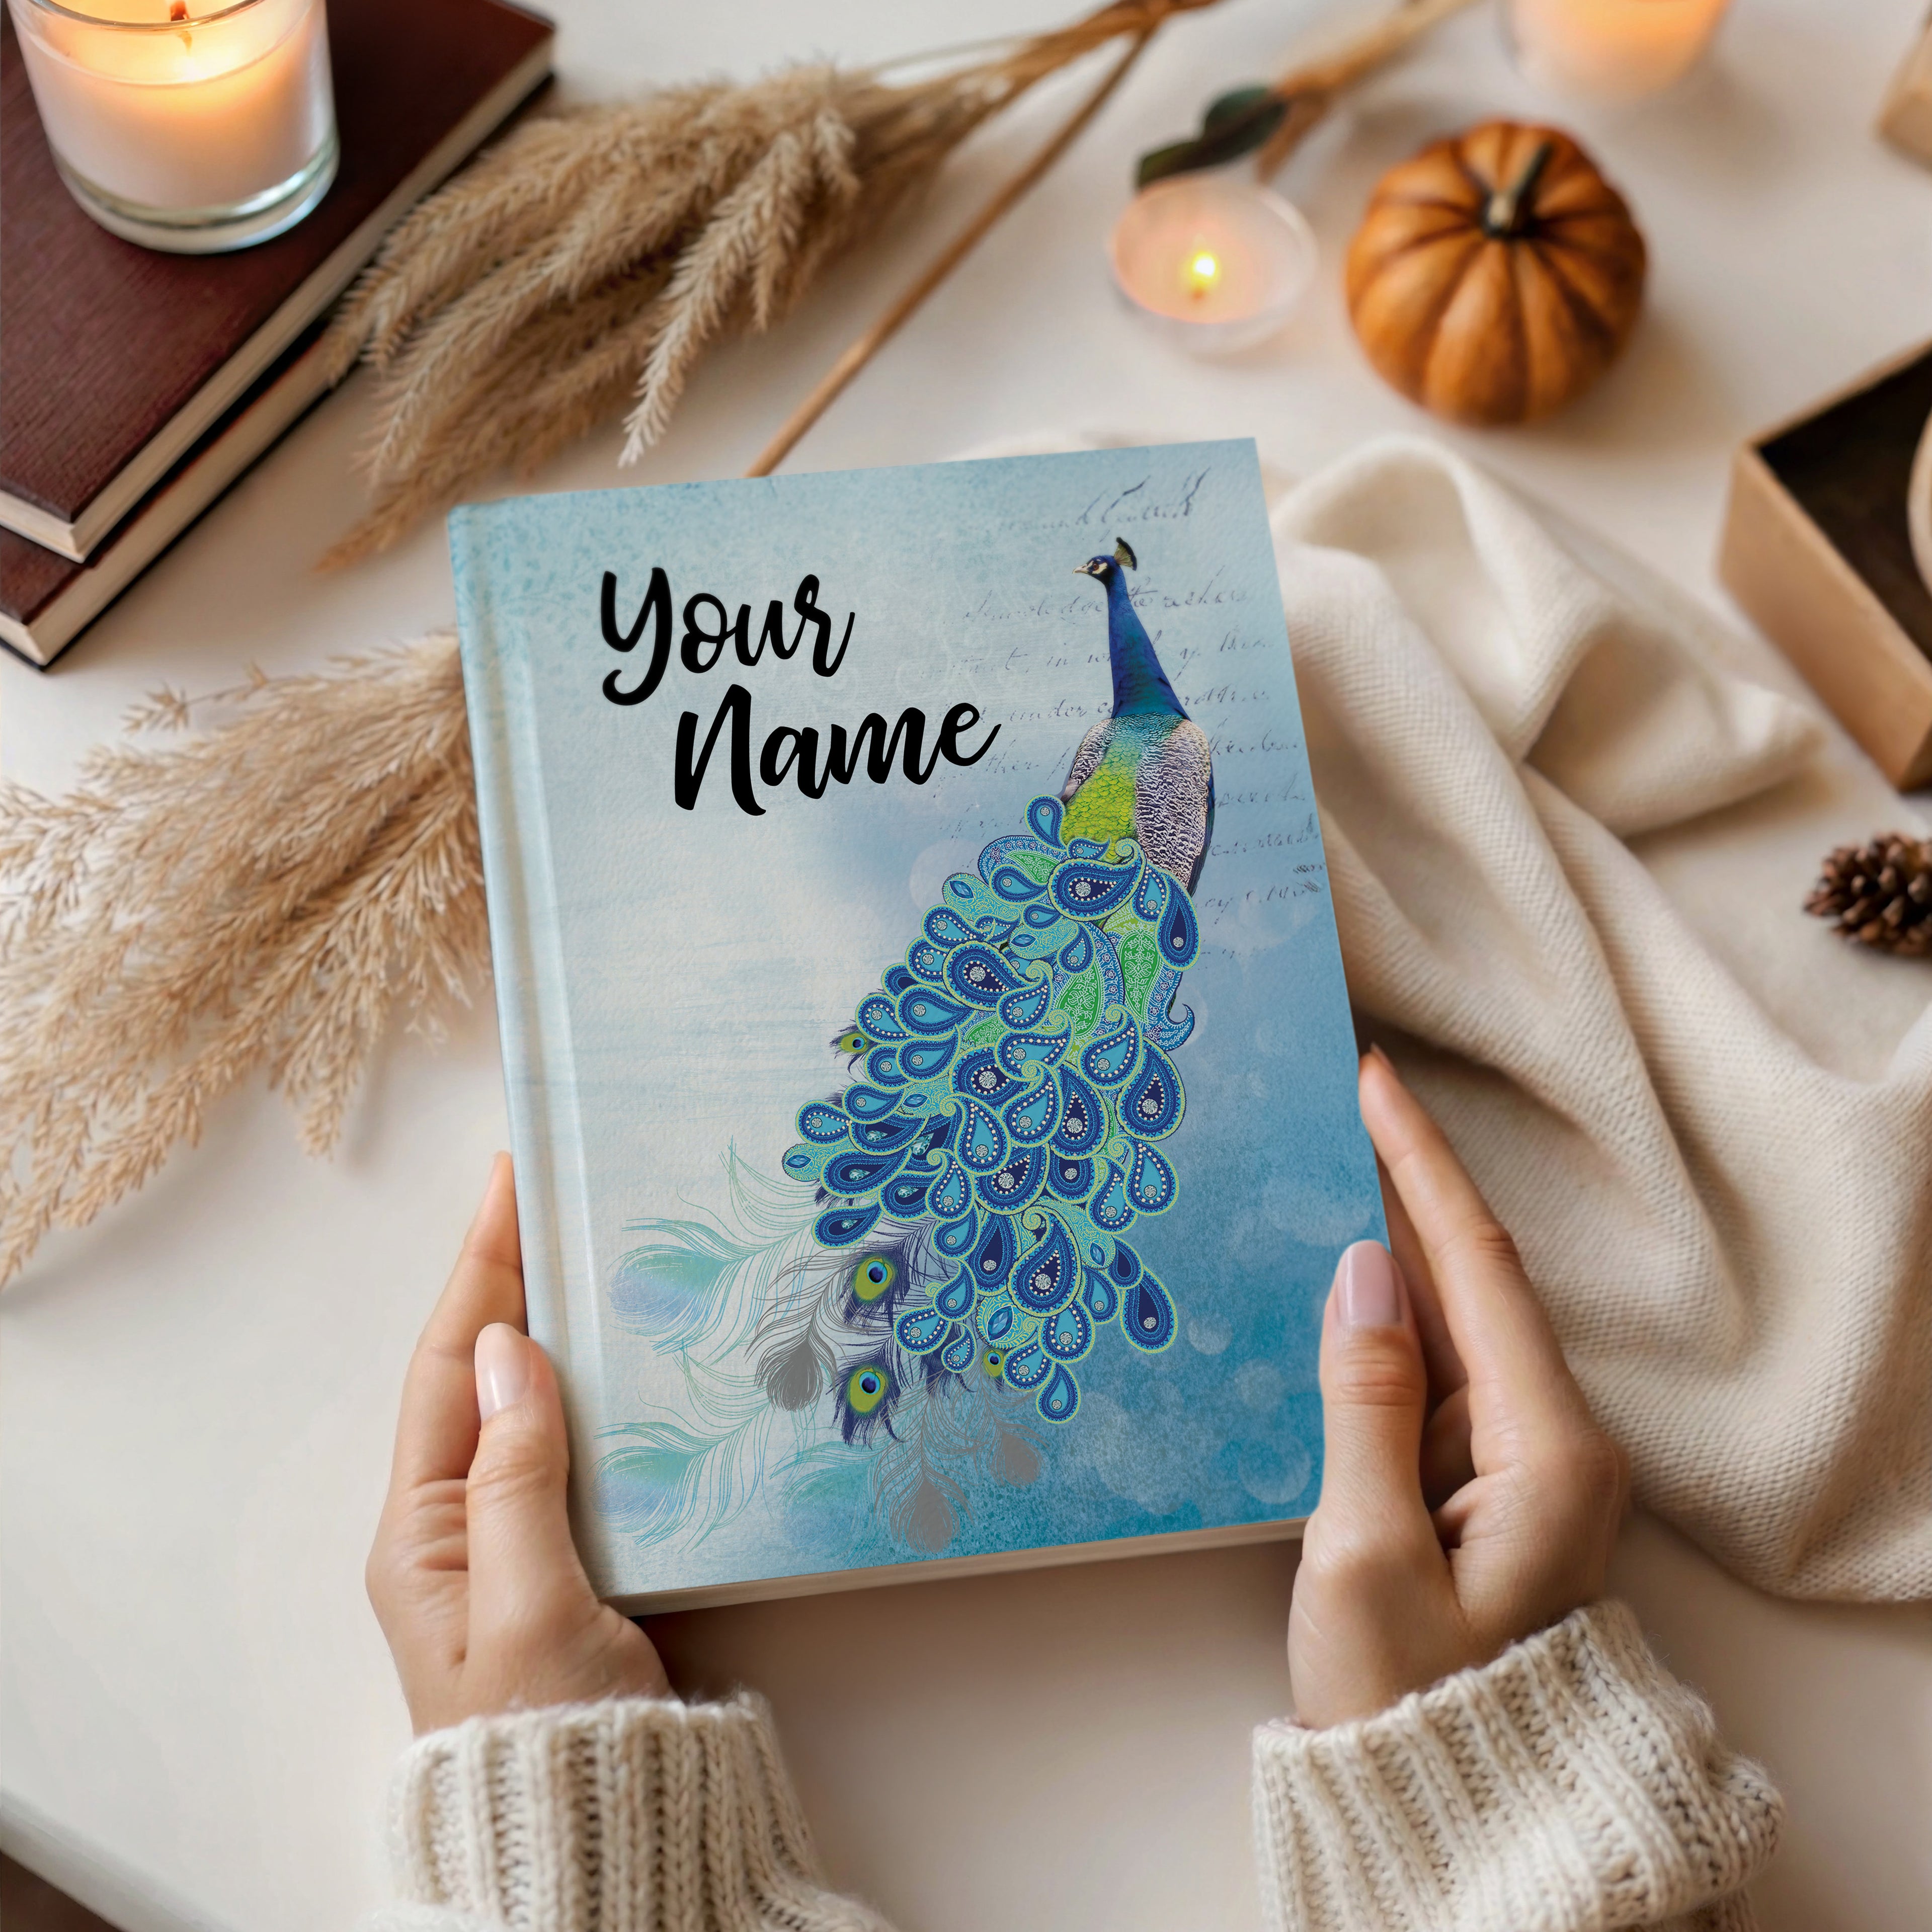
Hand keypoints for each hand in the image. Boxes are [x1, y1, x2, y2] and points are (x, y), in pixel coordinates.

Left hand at [368, 1154, 669, 1733]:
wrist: (594, 1835)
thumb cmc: (550, 1737)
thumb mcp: (527, 1605)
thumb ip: (517, 1475)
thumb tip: (509, 1349)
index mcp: (423, 1532)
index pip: (450, 1367)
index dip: (478, 1269)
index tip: (506, 1182)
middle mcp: (461, 1523)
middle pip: (485, 1372)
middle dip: (513, 1277)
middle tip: (554, 1189)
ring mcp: (518, 1538)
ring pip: (535, 1401)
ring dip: (560, 1323)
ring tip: (594, 1247)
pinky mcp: (575, 1555)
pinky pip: (578, 1445)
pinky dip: (603, 1387)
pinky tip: (636, 1354)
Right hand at [1287, 1049, 1628, 1727]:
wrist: (1457, 1818)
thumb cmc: (1412, 1705)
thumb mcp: (1365, 1554)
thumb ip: (1367, 1401)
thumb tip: (1363, 1272)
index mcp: (1547, 1452)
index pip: (1478, 1269)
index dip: (1421, 1166)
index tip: (1374, 1080)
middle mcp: (1548, 1445)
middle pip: (1469, 1284)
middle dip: (1404, 1187)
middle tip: (1336, 1102)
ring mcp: (1513, 1469)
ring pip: (1444, 1326)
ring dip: (1384, 1251)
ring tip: (1317, 1169)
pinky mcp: (1475, 1493)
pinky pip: (1425, 1380)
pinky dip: (1377, 1325)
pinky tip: (1327, 1286)